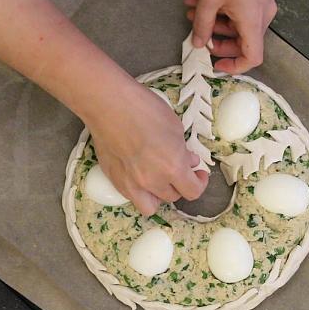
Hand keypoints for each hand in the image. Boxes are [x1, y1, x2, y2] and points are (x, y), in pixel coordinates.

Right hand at [87, 84, 208, 215]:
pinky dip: (139, 191)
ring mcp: (130, 184)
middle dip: (179, 184)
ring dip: (159, 194)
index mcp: (173, 168)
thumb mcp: (175, 128)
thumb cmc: (144, 109)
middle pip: (172, 197)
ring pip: (150, 205)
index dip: (200, 183)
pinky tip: (140, 174)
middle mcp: (152, 182)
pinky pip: (131, 197)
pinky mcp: (114, 179)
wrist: (108, 104)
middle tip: (179, 169)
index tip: (199, 173)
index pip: (193, 191)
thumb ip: (183, 151)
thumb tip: (189, 162)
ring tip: (159, 178)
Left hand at [185, 0, 276, 73]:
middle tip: (201, 38)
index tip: (219, 65)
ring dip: (215, 24)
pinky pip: (241, 14)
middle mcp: (262, 17)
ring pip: (239, 27)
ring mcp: (261, 7)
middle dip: (219, 42)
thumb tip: (198, 42)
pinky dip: (223, 13)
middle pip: (243, 43)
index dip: (236, 66)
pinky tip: (200, 4)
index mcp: (253, 22)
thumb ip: (202, 24)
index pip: (253, 57)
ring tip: (193, 14)